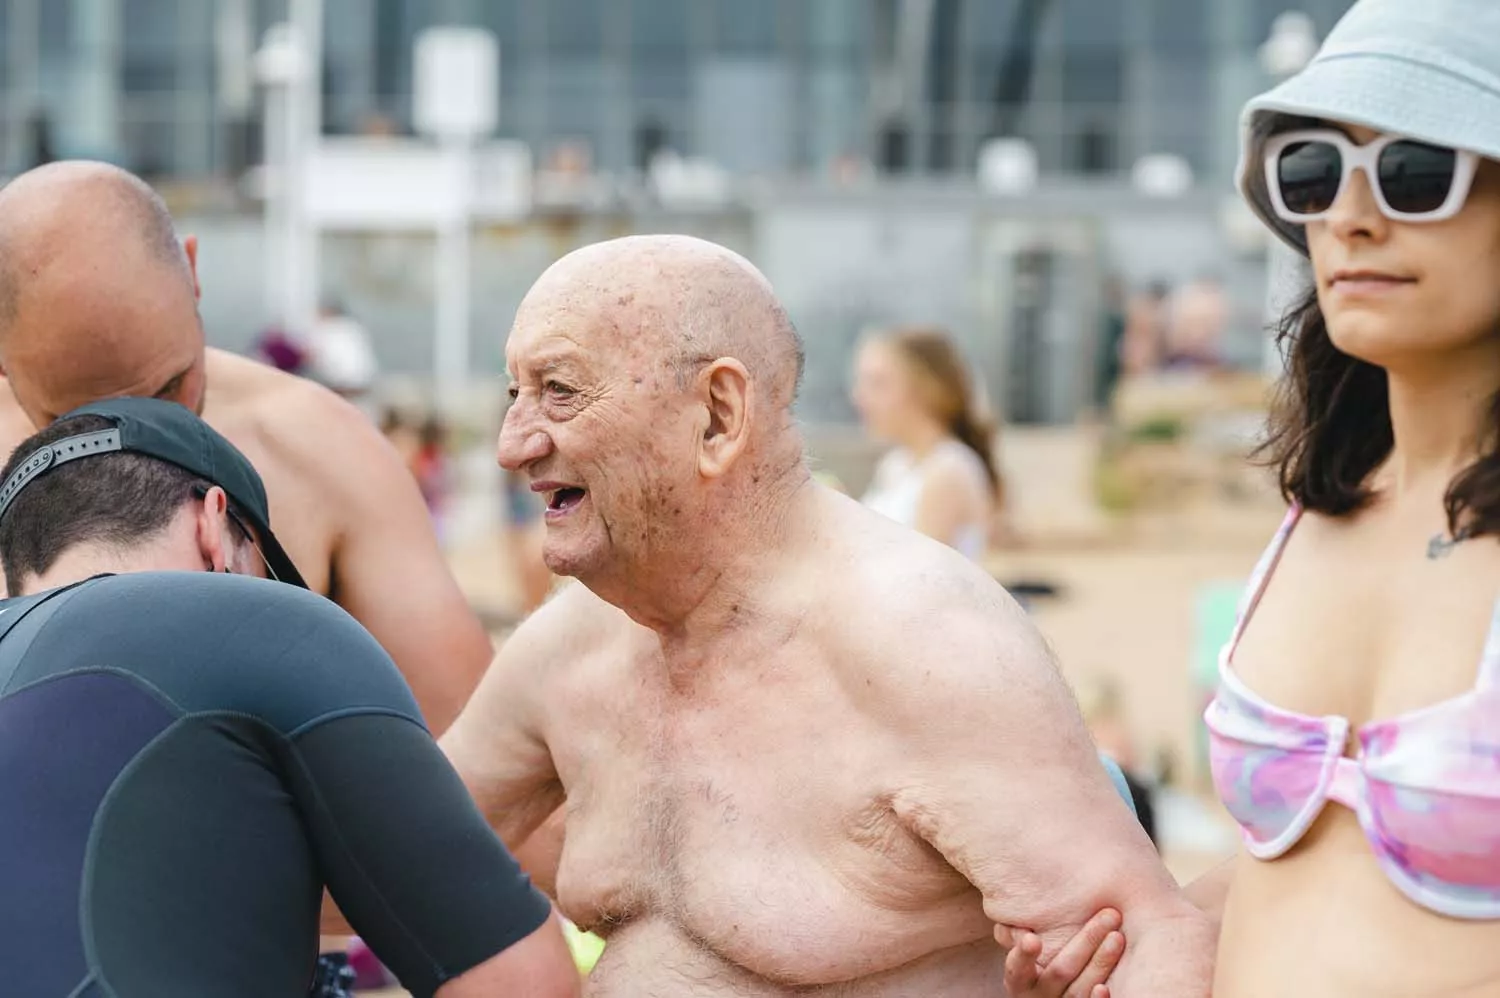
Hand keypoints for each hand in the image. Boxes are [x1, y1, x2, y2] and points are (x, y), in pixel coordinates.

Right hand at [997, 907, 1124, 997]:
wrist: (1049, 997)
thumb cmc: (1033, 967)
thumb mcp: (1020, 956)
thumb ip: (1014, 934)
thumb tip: (1016, 905)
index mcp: (1019, 981)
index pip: (1017, 968)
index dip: (1024, 954)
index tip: (1032, 938)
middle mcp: (1038, 996)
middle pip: (1060, 971)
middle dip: (1086, 941)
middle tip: (1109, 915)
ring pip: (1079, 990)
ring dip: (1100, 963)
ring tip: (1117, 936)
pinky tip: (1106, 987)